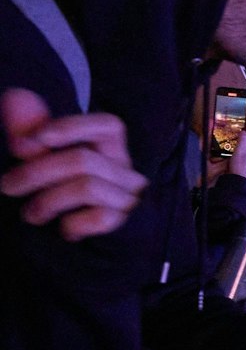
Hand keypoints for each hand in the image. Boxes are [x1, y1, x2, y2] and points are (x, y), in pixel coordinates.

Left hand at [2, 89, 145, 240]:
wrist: (85, 252)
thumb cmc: (63, 199)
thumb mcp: (44, 164)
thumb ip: (30, 133)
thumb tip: (13, 97)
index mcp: (111, 150)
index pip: (109, 126)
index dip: (72, 128)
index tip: (35, 139)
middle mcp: (126, 171)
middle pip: (82, 159)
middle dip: (35, 172)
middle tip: (6, 186)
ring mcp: (129, 199)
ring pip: (86, 187)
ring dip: (46, 201)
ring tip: (29, 214)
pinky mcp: (125, 226)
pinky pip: (97, 218)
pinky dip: (71, 224)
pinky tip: (63, 230)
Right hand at [228, 111, 245, 179]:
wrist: (239, 182)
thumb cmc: (240, 168)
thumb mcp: (241, 152)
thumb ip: (243, 140)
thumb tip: (243, 131)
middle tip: (243, 114)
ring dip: (242, 129)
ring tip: (238, 123)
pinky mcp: (245, 156)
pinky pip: (243, 143)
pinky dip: (239, 138)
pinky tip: (235, 137)